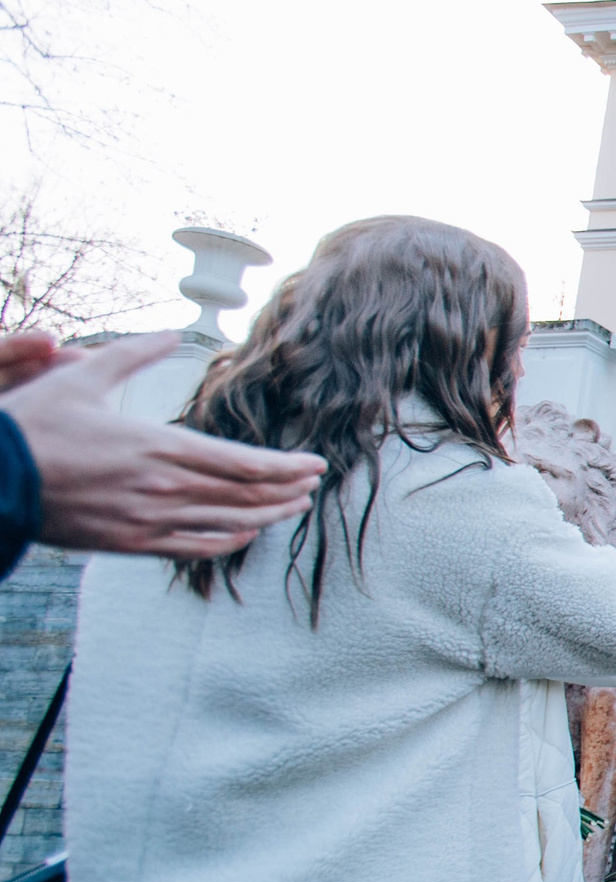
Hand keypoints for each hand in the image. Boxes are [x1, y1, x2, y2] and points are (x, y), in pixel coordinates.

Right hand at [0, 334, 325, 559]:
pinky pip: (193, 548)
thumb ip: (131, 355)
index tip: (315, 464)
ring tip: (293, 507)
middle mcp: (163, 487)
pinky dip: (227, 540)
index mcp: (158, 446)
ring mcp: (148, 520)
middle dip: (286, 490)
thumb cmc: (33, 427)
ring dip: (268, 516)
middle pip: (245, 495)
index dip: (286, 466)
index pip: (243, 462)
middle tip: (312, 484)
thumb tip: (170, 333)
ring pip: (227, 523)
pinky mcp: (130, 543)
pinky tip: (244, 532)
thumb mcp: (81, 378)